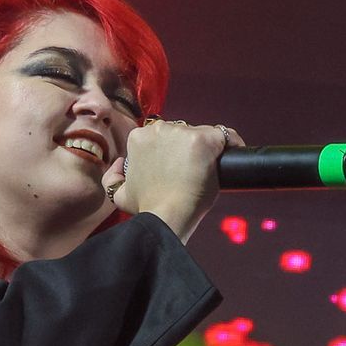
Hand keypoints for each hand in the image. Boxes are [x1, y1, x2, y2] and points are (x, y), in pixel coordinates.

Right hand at [104, 119, 244, 243]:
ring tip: (208, 172)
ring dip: (207, 150)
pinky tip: (232, 155)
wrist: (166, 217)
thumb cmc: (147, 208)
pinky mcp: (203, 140)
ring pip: (202, 134)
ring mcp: (182, 133)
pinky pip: (225, 135)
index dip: (174, 152)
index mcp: (139, 137)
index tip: (181, 168)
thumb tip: (120, 163)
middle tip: (193, 174)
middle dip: (188, 150)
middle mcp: (159, 129)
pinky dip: (232, 144)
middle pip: (183, 133)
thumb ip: (113, 177)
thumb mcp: (119, 194)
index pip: (164, 136)